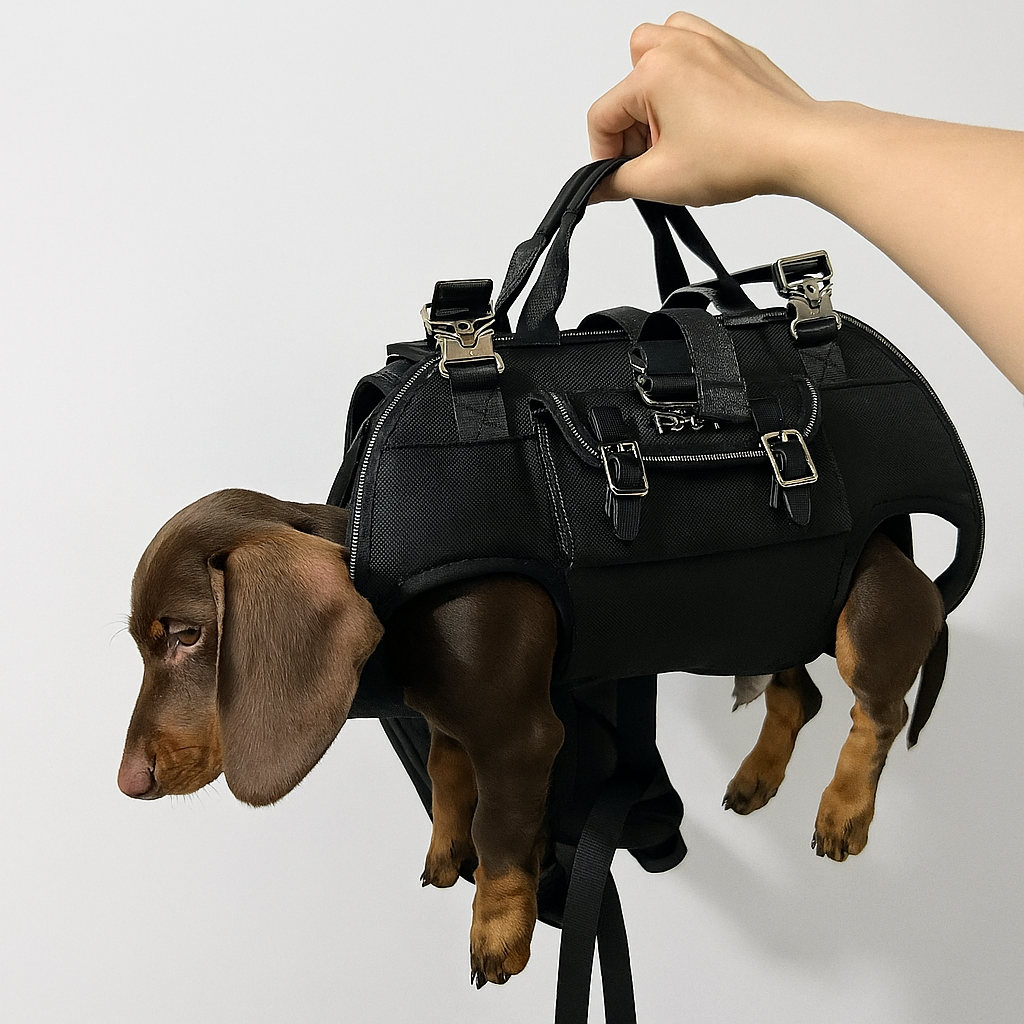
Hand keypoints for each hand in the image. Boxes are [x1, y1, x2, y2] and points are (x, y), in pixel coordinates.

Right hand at [587, 12, 817, 205]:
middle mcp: (679, 45)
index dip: (604, 155)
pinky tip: (701, 116)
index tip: (620, 177)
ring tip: (672, 129)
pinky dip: (686, 78)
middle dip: (630, 123)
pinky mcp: (734, 52)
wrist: (798, 146)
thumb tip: (595, 188)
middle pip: (626, 82)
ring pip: (657, 52)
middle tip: (652, 157)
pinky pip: (694, 51)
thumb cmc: (740, 154)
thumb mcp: (662, 180)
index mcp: (654, 71)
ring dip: (653, 90)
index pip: (602, 116)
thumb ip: (616, 182)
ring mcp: (710, 43)